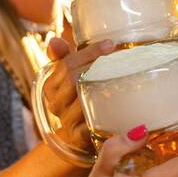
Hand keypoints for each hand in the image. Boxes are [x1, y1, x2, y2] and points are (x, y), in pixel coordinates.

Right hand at [39, 36, 112, 159]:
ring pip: (84, 99)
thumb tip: (54, 40)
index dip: (88, 53)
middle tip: (120, 57)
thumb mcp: (70, 78)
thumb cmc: (78, 99)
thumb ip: (64, 59)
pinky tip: (120, 104)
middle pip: (74, 79)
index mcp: (51, 86)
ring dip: (105, 87)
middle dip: (96, 65)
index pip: (66, 64)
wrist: (79, 136)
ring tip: (126, 75)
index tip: (110, 44)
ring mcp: (67, 121)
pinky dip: (105, 115)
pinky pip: (91, 123)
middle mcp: (55, 104)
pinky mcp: (80, 136)